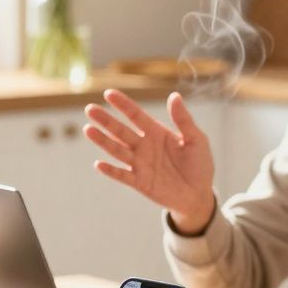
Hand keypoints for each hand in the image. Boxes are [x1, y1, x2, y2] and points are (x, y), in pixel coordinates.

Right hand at [84, 89, 215, 233]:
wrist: (199, 194)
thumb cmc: (200, 165)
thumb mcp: (197, 140)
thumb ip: (184, 120)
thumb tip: (174, 96)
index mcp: (157, 132)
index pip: (136, 115)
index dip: (123, 104)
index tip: (109, 93)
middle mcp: (144, 146)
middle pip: (121, 131)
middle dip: (106, 120)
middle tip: (90, 109)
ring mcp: (140, 164)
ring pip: (117, 150)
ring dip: (103, 141)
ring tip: (88, 129)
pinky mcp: (139, 182)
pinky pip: (122, 175)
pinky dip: (111, 170)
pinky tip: (99, 164)